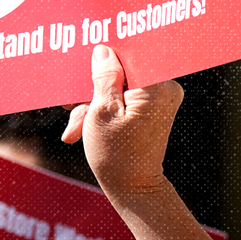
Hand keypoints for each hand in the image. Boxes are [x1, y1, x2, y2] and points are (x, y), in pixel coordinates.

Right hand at [62, 45, 182, 195]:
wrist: (133, 188)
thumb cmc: (116, 154)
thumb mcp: (101, 111)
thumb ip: (103, 77)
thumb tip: (104, 51)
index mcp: (156, 86)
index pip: (129, 53)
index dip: (104, 58)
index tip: (86, 68)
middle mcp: (165, 88)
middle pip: (122, 70)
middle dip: (94, 87)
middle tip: (75, 105)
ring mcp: (162, 98)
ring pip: (120, 84)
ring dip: (95, 101)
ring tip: (78, 123)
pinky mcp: (154, 107)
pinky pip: (126, 96)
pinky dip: (106, 108)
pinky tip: (85, 126)